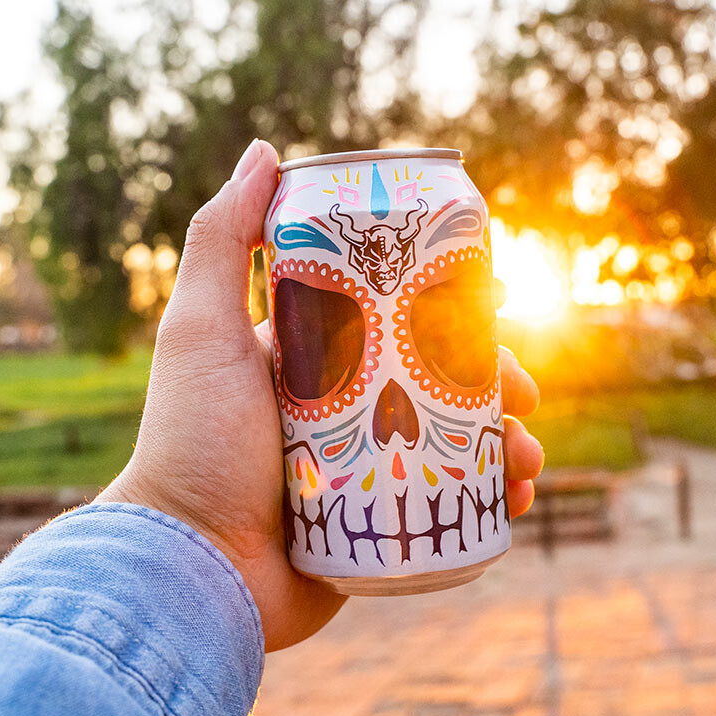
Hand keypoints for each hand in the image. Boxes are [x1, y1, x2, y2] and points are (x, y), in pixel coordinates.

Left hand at [97, 140, 543, 651]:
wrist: (189, 565)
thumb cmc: (193, 442)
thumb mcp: (201, 330)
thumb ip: (221, 240)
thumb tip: (266, 150)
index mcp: (316, 362)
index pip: (401, 322)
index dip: (455, 312)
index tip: (498, 305)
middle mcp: (345, 413)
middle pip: (441, 384)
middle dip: (495, 382)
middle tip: (523, 392)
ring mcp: (366, 473)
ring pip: (456, 445)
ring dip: (506, 444)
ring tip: (526, 458)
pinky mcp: (380, 526)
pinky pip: (450, 506)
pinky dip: (490, 501)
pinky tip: (514, 500)